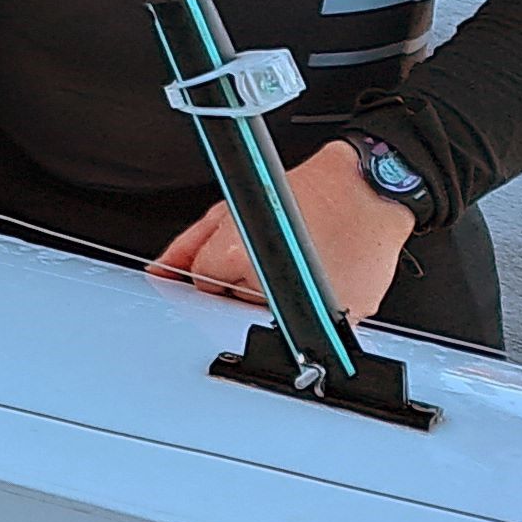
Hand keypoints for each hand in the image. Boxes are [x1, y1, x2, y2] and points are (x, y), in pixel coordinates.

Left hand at [150, 141, 416, 322]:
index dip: (216, 265)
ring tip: (297, 264)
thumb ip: (188, 246)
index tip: (235, 254)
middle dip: (243, 281)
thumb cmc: (302, 194)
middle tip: (270, 255)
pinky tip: (319, 280)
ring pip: (271, 317)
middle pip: (235, 301)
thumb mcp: (230, 209)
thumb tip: (161, 272)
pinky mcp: (341, 320)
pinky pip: (312, 329)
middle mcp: (268, 287)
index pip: (203, 281)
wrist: (361, 192)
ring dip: (275, 298)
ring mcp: (306, 308)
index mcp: (236, 257)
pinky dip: (312, 313)